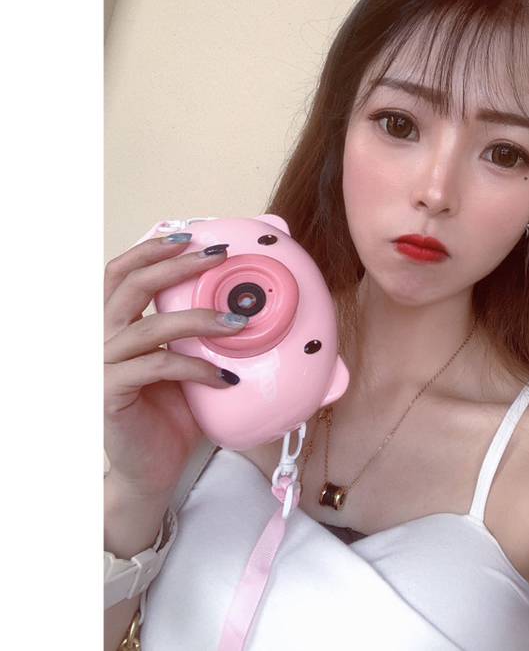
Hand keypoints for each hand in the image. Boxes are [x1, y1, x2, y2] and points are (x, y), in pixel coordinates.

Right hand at [104, 235, 246, 498]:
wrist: (153, 468)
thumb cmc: (173, 411)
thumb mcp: (189, 361)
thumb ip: (202, 333)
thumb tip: (248, 305)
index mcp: (118, 325)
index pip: (120, 273)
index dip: (151, 249)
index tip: (190, 236)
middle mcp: (103, 339)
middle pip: (129, 286)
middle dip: (176, 265)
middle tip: (217, 258)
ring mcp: (103, 366)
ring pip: (148, 327)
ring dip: (197, 319)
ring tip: (237, 323)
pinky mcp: (112, 394)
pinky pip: (157, 368)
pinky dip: (196, 368)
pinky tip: (224, 377)